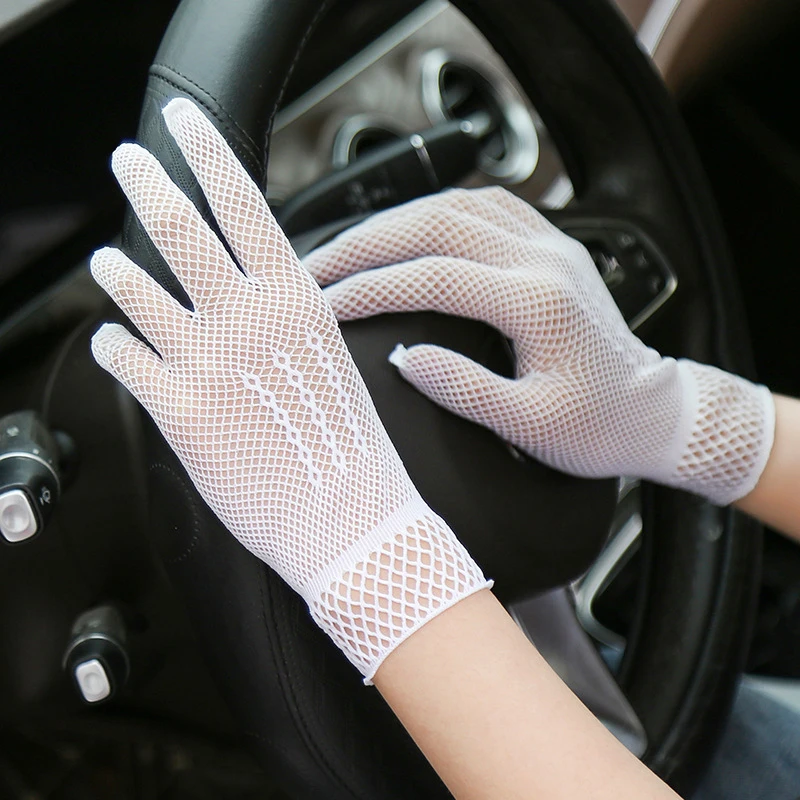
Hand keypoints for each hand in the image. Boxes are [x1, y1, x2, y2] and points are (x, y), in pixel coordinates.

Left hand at [90, 100, 488, 680]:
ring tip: (108, 260)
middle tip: (128, 160)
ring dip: (118, 271)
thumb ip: (288, 321)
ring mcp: (206, 362)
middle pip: (181, 231)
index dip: (209, 153)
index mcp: (296, 303)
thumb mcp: (333, 362)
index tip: (186, 123)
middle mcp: (247, 321)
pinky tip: (115, 342)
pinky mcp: (176, 409)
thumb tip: (253, 293)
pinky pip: (123, 358)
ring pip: (137, 291)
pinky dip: (113, 344)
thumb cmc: (353, 450)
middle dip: (148, 183)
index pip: (245, 206)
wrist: (352, 521)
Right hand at [305, 187, 773, 505]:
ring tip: (348, 248)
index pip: (431, 277)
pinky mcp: (552, 246)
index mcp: (538, 301)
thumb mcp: (530, 426)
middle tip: (313, 266)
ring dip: (395, 220)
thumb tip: (403, 357)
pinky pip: (486, 205)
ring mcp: (551, 245)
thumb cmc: (600, 427)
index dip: (368, 288)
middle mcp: (545, 259)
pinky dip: (436, 211)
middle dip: (365, 243)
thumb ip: (464, 389)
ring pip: (456, 204)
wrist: (653, 413)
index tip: (320, 306)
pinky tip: (408, 228)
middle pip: (435, 224)